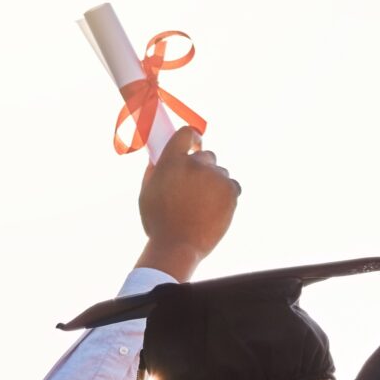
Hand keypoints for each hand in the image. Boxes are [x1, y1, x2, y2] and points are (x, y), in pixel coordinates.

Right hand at [137, 129, 238, 279]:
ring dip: (213, 182)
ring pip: (220, 172)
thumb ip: (155, 170)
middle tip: (194, 187)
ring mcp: (215, 177)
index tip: (194, 142)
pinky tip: (213, 208)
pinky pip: (232, 185)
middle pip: (206, 155)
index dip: (192, 137)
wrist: (178, 245)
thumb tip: (159, 157)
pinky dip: (226, 194)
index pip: (185, 133)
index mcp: (172, 161)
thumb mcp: (147, 192)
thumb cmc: (159, 221)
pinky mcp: (231, 190)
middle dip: (201, 167)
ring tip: (201, 204)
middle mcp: (195, 164)